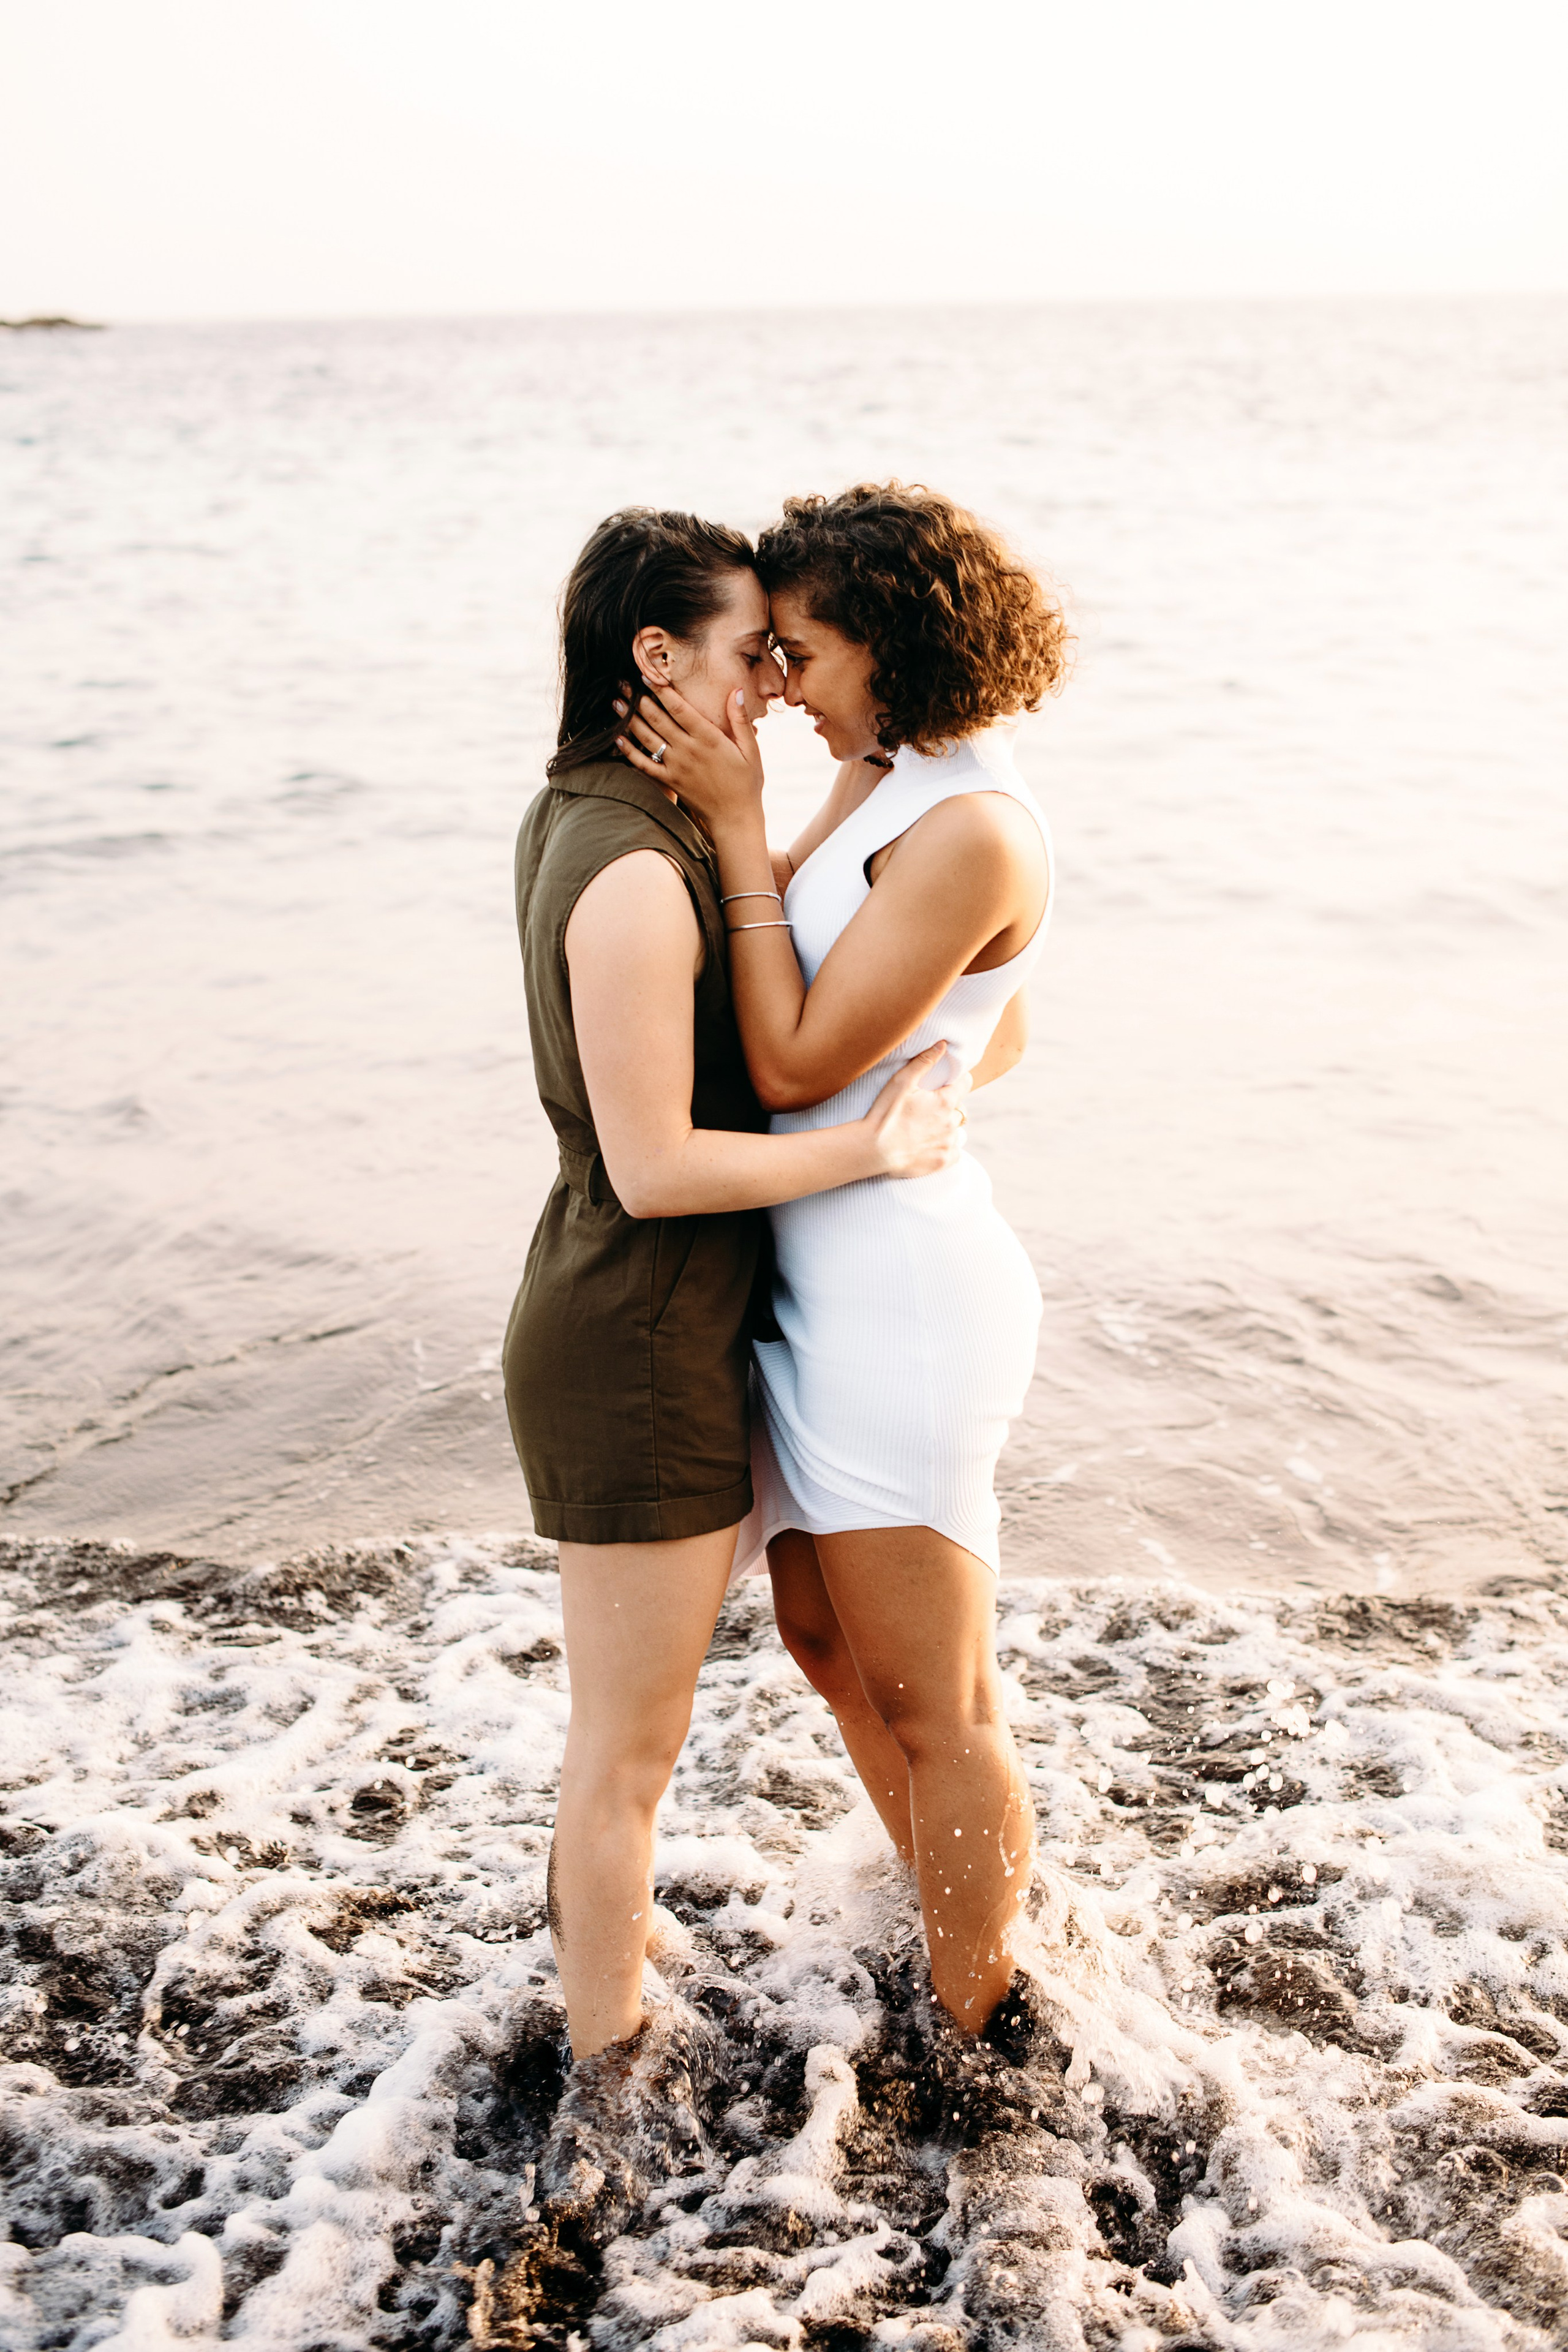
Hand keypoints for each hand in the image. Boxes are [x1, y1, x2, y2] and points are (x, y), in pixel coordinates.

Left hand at [614, 684, 763, 829]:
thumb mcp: (751, 749)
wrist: (735, 818)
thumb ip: (740, 719)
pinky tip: (618, 738)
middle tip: (622, 683)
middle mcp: (688, 750)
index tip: (647, 675)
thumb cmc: (747, 783)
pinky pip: (644, 764)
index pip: (679, 708)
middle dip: (638, 699)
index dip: (661, 690)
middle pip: (657, 719)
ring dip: (629, 719)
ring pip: (647, 738)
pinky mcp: (670, 781)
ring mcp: (676, 767)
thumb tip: (736, 690)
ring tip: (616, 702)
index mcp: (709, 738)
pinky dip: (629, 751)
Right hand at [862, 1044, 967, 1179]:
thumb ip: (924, 1061)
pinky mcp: (943, 1161)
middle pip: (960, 1109)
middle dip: (949, 1106)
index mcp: (944, 1101)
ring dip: (947, 1128)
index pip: (965, 1083)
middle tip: (928, 1109)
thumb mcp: (901, 1081)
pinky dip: (946, 1147)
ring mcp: (948, 1143)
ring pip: (957, 1131)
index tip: (946, 1083)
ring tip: (926, 1128)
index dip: (957, 1080)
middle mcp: (952, 1122)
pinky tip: (930, 1144)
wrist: (872, 1150)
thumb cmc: (885, 1114)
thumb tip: (943, 1045)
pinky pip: (955, 1151)